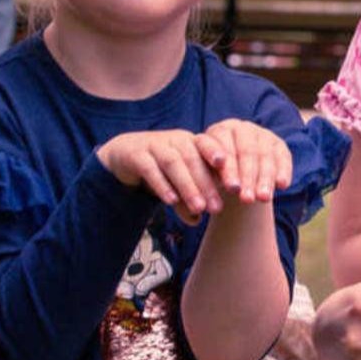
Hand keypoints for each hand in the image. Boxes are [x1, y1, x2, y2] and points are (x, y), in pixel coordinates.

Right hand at [97, 130, 223, 222]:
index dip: (221, 160)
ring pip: (173, 163)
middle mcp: (176, 140)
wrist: (126, 153)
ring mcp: (155, 145)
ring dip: (187, 186)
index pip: (209, 147)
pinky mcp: (137, 155)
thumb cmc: (161, 168)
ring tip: (198, 208)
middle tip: (217, 209)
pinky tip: (171, 201)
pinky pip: (150, 169)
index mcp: (192, 142)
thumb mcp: (178, 181)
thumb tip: (196, 220)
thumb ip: (186, 198)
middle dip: (206, 184)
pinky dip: (162, 184)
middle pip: (193, 159)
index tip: (234, 179)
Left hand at [195, 119, 292, 204]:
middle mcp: (240, 128)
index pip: (223, 148)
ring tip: (263, 198)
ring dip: (265, 178)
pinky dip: (283, 170)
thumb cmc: (215, 178)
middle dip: (247, 177)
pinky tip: (282, 185)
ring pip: (264, 155)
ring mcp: (260, 134)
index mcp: (218, 132)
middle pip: (245, 151)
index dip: (229, 169)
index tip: (232, 188)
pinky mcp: (277, 143)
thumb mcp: (207, 177)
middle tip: (247, 199)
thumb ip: (205, 181)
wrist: (236, 176)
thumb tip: (196, 205)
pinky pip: (283, 156)